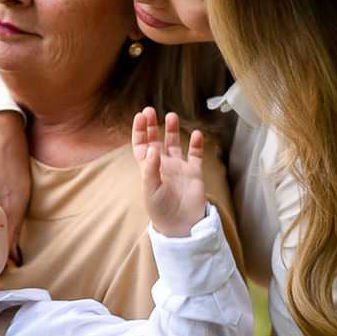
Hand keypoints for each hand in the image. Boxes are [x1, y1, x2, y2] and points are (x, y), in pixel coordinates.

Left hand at [131, 108, 205, 237]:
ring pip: (174, 143)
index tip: (141, 116)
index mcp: (148, 168)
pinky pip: (195, 154)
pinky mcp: (194, 172)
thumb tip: (152, 149)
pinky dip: (197, 144)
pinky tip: (197, 134)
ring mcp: (179, 167)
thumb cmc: (161, 210)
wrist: (181, 225)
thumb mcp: (151, 190)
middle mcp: (163, 165)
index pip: (141, 145)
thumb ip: (150, 169)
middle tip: (150, 110)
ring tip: (171, 116)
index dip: (139, 130)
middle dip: (152, 125)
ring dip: (172, 130)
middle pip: (155, 140)